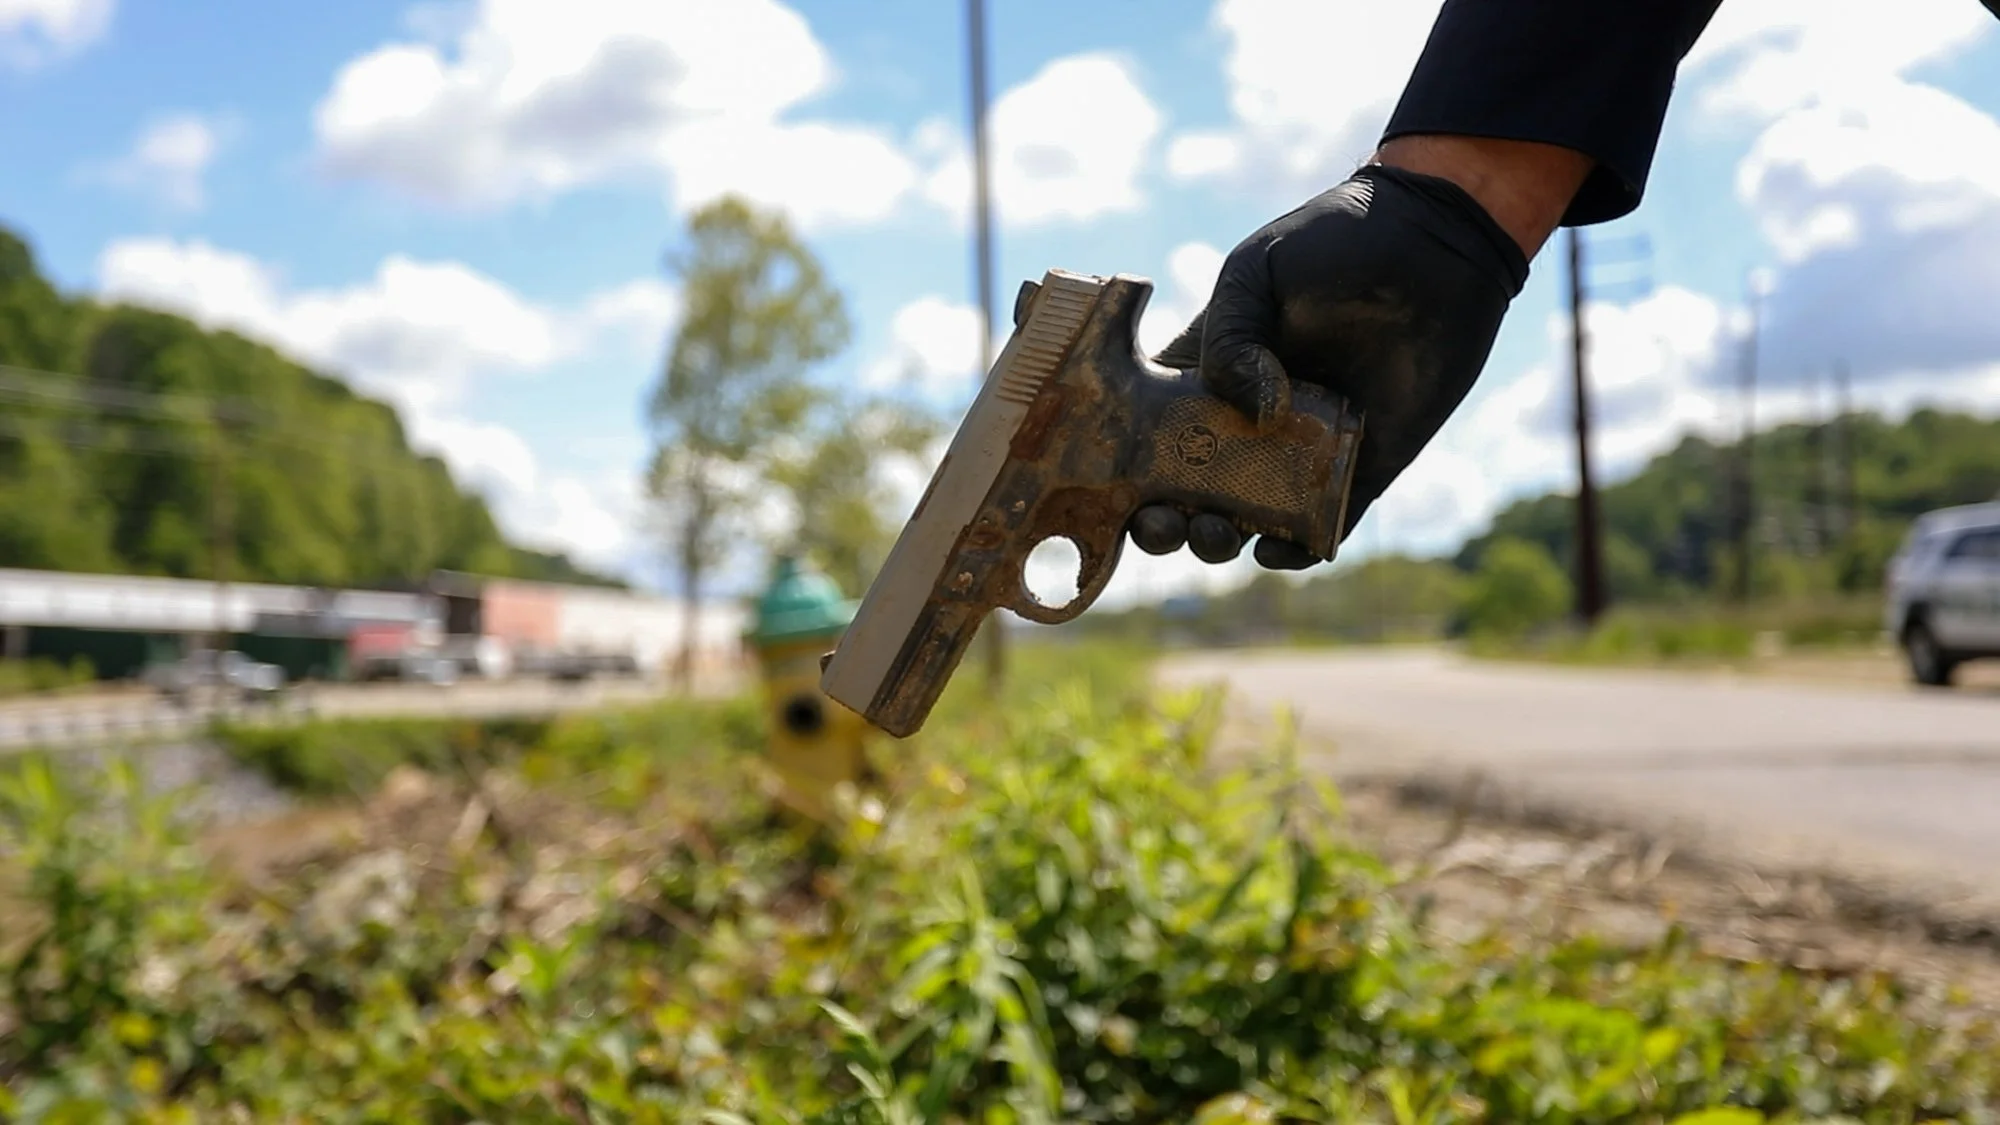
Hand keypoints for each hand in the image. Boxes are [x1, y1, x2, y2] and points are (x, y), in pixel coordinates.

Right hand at [1130, 161, 1531, 569]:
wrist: (1434, 243)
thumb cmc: (1334, 241)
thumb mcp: (1257, 273)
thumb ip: (1230, 337)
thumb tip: (1254, 415)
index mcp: (1207, 375)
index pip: (1149, 437)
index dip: (1123, 473)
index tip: (1113, 491)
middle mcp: (1248, 421)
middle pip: (1186, 493)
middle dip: (1164, 523)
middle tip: (1165, 523)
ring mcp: (1302, 450)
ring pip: (1245, 521)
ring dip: (1219, 541)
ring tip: (1218, 530)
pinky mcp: (1361, 469)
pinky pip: (1320, 528)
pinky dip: (1294, 551)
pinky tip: (1275, 550)